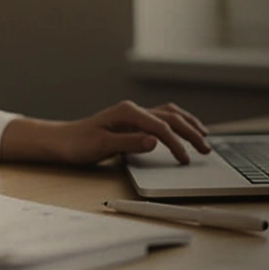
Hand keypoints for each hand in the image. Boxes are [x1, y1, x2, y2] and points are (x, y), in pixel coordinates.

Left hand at [0, 100, 210, 164]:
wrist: (63, 141)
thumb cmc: (78, 144)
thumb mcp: (102, 146)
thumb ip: (130, 143)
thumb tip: (155, 141)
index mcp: (127, 113)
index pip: (160, 127)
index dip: (176, 143)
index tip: (185, 159)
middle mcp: (133, 110)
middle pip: (170, 117)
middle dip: (190, 132)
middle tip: (205, 149)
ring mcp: (134, 115)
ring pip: (169, 114)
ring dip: (188, 124)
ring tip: (204, 136)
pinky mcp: (133, 122)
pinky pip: (162, 118)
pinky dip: (177, 123)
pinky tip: (184, 129)